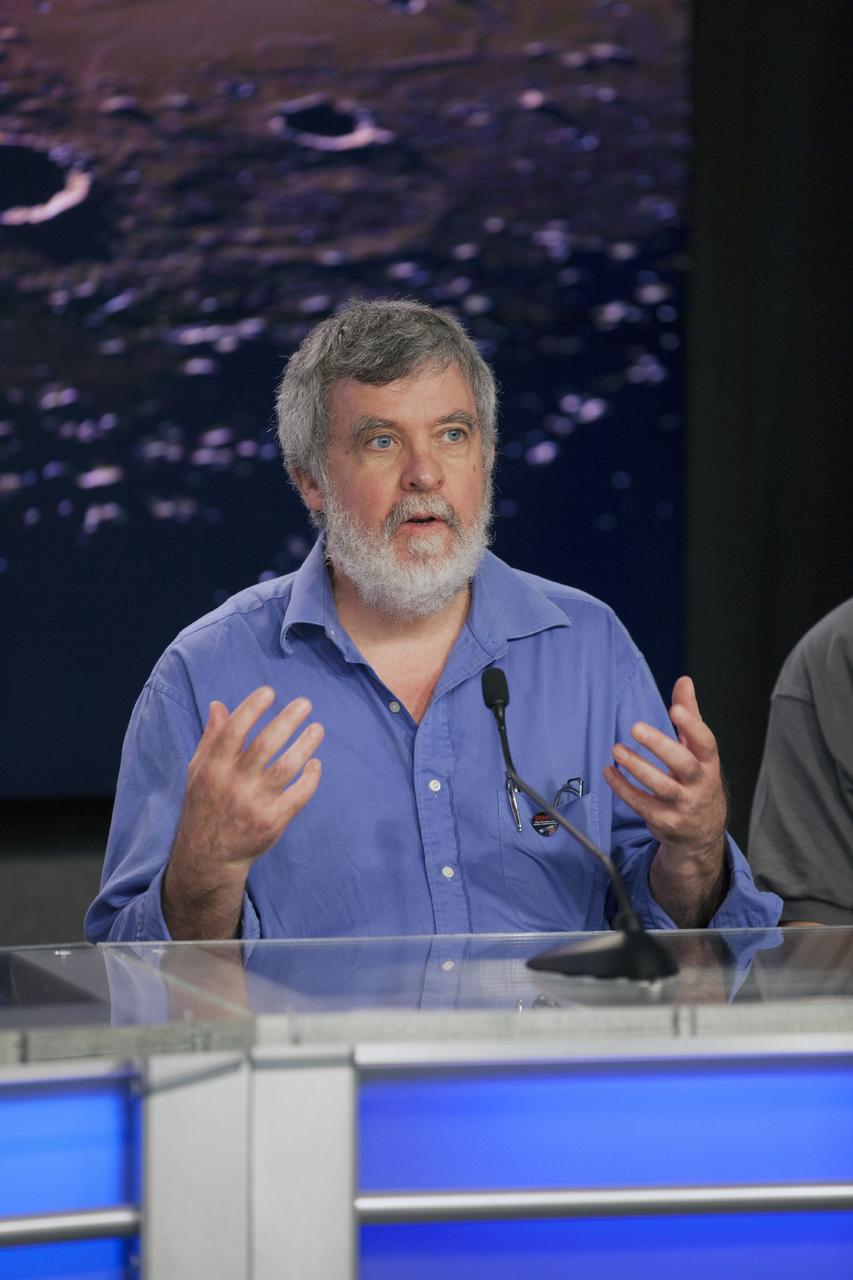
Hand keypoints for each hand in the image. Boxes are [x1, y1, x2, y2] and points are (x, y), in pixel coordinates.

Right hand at [163, 686, 323, 937]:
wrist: (209, 857)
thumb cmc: (205, 806)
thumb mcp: (198, 771)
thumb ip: (211, 738)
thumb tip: (219, 704)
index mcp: (213, 768)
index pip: (233, 732)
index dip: (251, 709)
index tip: (269, 692)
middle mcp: (234, 784)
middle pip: (266, 745)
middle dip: (288, 720)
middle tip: (305, 703)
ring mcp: (255, 804)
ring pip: (287, 767)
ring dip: (306, 745)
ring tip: (318, 729)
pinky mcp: (273, 822)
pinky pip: (299, 795)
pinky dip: (311, 777)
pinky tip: (315, 763)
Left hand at [604, 676, 727, 924]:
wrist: (702, 832)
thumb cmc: (696, 780)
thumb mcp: (698, 751)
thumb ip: (690, 716)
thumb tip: (684, 681)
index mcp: (709, 763)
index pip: (706, 743)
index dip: (692, 726)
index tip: (675, 709)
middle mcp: (699, 785)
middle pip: (683, 764)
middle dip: (660, 746)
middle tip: (635, 727)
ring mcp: (682, 805)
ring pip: (660, 786)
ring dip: (636, 767)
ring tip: (616, 749)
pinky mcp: (664, 821)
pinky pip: (641, 804)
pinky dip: (623, 788)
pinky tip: (609, 772)